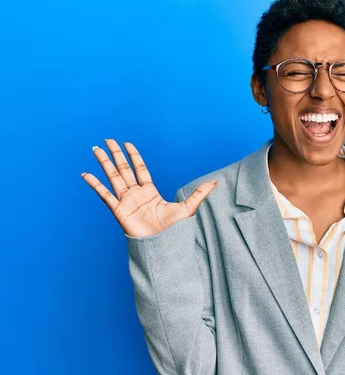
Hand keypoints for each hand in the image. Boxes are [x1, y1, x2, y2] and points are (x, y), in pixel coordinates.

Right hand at [81, 139, 216, 236]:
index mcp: (150, 192)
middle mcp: (136, 194)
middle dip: (116, 154)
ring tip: (95, 149)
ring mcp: (126, 201)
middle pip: (124, 169)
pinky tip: (86, 174)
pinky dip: (95, 184)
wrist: (162, 246)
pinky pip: (104, 195)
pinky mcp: (118, 210)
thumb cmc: (174, 231)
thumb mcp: (189, 208)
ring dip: (104, 163)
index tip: (127, 143)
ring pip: (113, 177)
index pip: (140, 169)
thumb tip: (215, 182)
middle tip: (108, 140)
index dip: (134, 156)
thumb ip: (199, 194)